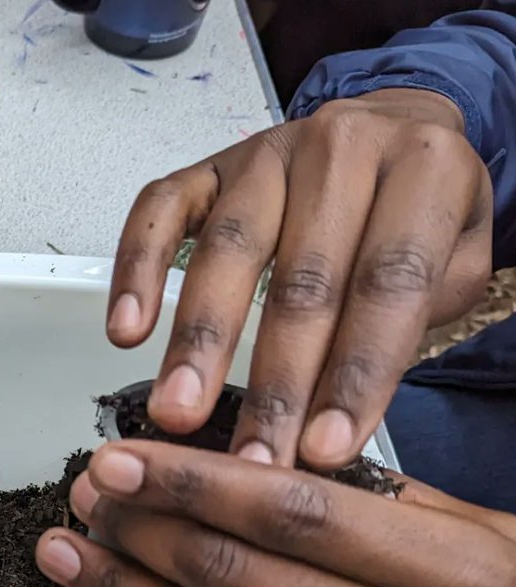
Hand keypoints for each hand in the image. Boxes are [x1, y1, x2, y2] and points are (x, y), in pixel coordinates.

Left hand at [36, 444, 515, 586]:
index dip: (191, 482)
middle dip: (142, 529)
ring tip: (64, 557)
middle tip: (82, 497)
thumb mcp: (507, 553)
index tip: (122, 457)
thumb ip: (403, 512)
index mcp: (448, 573)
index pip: (291, 512)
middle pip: (235, 574)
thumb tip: (288, 464)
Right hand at [107, 88, 492, 468]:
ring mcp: (265, 158)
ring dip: (198, 344)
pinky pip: (159, 212)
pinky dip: (137, 271)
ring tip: (179, 412)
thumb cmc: (413, 212)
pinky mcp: (206, 169)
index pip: (390, 284)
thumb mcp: (460, 255)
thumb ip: (423, 317)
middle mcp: (340, 151)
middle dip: (274, 384)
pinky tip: (127, 330)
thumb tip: (346, 400)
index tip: (326, 448)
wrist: (388, 129)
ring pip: (226, 253)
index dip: (356, 374)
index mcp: (423, 167)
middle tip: (250, 456)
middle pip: (302, 282)